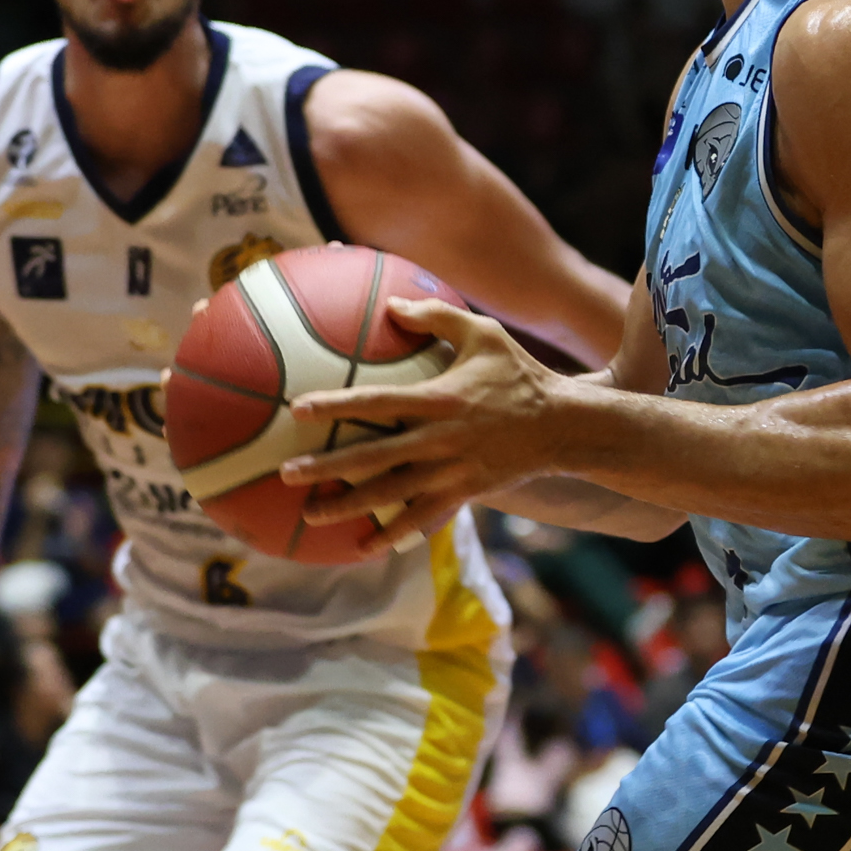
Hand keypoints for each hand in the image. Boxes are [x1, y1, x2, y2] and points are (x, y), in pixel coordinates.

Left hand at [281, 298, 563, 554]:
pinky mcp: (465, 492)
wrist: (564, 426)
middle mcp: (440, 438)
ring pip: (391, 494)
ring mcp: (451, 470)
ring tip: (311, 516)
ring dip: (349, 507)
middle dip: (328, 468)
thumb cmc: (520, 374)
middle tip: (286, 475)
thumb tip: (392, 304)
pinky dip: (393, 533)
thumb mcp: (485, 334)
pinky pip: (422, 517)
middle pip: (373, 457)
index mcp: (439, 398)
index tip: (298, 409)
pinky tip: (365, 546)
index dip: (337, 404)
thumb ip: (438, 317)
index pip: (377, 402)